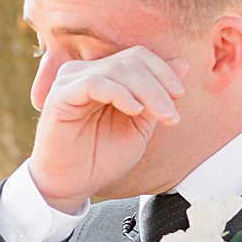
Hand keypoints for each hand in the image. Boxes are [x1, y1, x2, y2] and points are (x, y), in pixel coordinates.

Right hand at [29, 47, 185, 210]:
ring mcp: (69, 81)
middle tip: (171, 114)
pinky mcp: (59, 96)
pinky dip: (120, 93)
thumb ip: (156, 96)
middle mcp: (84, 72)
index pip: (138, 56)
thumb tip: (182, 65)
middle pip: (131, 60)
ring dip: (146, 91)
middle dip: (158, 85)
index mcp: (102, 74)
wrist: (73, 186)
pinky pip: (94, 82)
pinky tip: (134, 110)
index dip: (163, 71)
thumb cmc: (101, 158)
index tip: (179, 96)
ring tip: (159, 116)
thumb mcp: (139, 126)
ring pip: (117, 69)